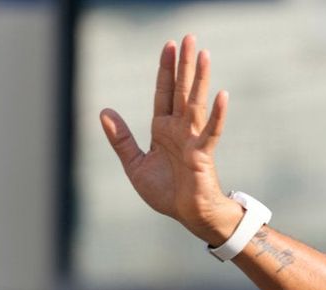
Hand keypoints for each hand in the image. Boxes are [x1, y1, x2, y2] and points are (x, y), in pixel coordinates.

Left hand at [99, 34, 241, 244]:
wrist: (188, 215)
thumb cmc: (166, 192)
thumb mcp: (135, 164)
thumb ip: (121, 139)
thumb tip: (103, 111)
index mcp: (162, 129)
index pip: (164, 92)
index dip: (165, 69)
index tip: (169, 45)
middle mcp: (179, 129)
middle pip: (181, 90)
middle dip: (183, 64)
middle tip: (189, 37)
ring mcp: (192, 139)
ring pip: (195, 103)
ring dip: (199, 79)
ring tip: (203, 54)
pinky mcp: (202, 154)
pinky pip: (211, 131)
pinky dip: (217, 115)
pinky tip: (222, 95)